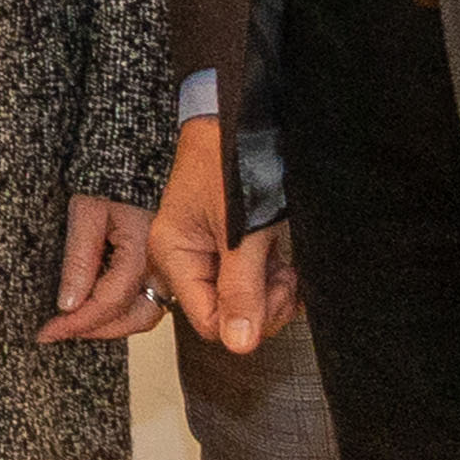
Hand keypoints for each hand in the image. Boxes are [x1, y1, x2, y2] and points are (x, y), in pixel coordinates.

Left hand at [42, 193, 166, 343]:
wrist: (133, 163)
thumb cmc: (108, 180)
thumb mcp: (85, 212)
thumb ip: (79, 260)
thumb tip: (69, 304)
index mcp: (145, 249)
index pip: (110, 302)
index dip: (76, 323)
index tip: (47, 332)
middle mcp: (165, 265)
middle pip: (135, 318)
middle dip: (95, 330)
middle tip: (58, 331)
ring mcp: (170, 269)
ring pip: (145, 315)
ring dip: (110, 325)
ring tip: (73, 324)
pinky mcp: (165, 269)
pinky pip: (148, 301)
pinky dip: (121, 312)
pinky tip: (94, 308)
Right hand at [152, 111, 287, 353]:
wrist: (246, 115)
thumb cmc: (234, 159)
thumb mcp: (243, 231)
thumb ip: (240, 289)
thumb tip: (238, 344)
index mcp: (173, 252)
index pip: (206, 319)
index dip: (244, 319)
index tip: (273, 297)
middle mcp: (186, 256)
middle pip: (226, 315)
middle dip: (262, 306)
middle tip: (284, 280)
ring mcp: (210, 251)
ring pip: (243, 302)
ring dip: (272, 294)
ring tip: (285, 266)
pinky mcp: (232, 245)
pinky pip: (252, 282)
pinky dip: (273, 280)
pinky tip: (284, 262)